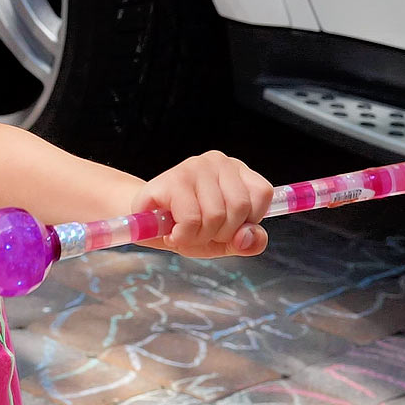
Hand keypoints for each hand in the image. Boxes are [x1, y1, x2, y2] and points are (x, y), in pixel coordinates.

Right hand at [129, 150, 273, 258]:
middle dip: (220, 234)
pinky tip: (173, 232)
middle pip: (240, 208)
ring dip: (198, 237)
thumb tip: (248, 236)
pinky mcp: (172, 179)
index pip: (262, 194)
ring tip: (184, 232)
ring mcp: (195, 167)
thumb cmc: (186, 227)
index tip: (225, 227)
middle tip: (199, 232)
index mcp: (238, 172)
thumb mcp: (224, 241)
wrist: (142, 222)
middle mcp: (219, 162)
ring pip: (216, 216)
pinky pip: (191, 219)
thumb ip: (247, 242)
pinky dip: (183, 236)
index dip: (246, 221)